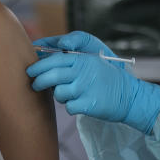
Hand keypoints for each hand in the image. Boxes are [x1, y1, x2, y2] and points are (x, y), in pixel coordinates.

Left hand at [27, 31, 159, 132]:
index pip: (54, 59)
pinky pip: (69, 107)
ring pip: (59, 93)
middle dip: (39, 81)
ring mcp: (86, 88)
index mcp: (83, 59)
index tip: (31, 71)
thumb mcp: (93, 60)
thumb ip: (71, 55)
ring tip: (70, 94)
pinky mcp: (89, 104)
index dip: (39, 65)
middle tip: (35, 85)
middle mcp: (83, 71)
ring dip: (60, 96)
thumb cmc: (106, 77)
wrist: (129, 96)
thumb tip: (44, 52)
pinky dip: (72, 107)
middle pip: (51, 76)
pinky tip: (80, 103)